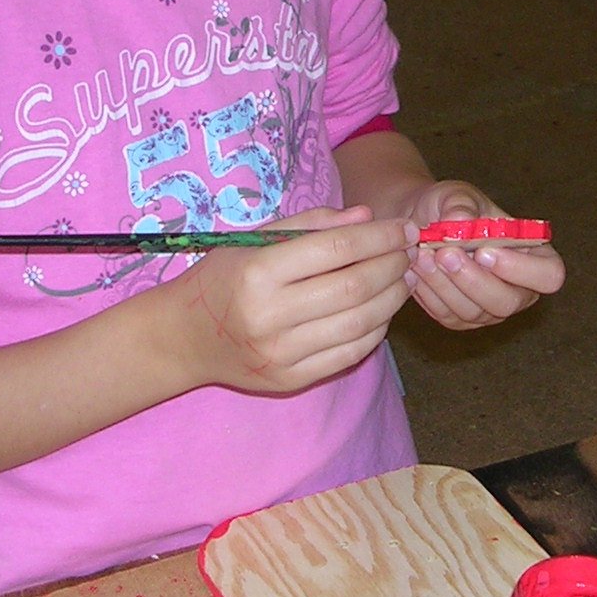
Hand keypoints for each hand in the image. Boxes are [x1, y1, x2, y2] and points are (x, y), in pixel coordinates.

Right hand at [164, 205, 415, 391]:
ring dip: (393, 297)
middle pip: (354, 287)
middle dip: (393, 264)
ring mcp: (281, 353)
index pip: (336, 249)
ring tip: (405, 276)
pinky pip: (350, 353)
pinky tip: (384, 308)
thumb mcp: (254, 239)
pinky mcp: (291, 380)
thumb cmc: (223, 277)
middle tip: (411, 250)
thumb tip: (368, 217)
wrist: (185, 337)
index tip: (405, 227)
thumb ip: (311, 224)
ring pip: (359, 323)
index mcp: (257, 273)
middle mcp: (269, 316)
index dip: (379, 237)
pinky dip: (377, 329)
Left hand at [402, 179, 565, 331]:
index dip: (522, 269)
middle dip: (473, 280)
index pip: (549, 275)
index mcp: (535, 256)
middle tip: (446, 253)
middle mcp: (519, 289)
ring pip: (474, 312)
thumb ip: (462, 204)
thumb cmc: (451, 207)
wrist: (421, 222)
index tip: (485, 251)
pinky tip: (417, 269)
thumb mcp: (457, 194)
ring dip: (446, 285)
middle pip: (508, 302)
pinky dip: (430, 293)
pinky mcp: (461, 318)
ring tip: (424, 255)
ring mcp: (490, 309)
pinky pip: (448, 315)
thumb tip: (462, 221)